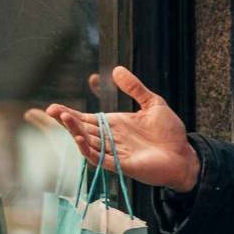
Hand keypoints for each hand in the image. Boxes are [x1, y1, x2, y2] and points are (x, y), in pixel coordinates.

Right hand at [46, 66, 199, 192]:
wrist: (185, 155)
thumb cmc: (170, 133)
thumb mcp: (153, 103)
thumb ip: (135, 88)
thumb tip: (116, 69)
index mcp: (114, 125)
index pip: (86, 119)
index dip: (69, 113)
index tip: (53, 107)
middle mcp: (110, 138)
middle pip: (82, 129)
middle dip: (65, 121)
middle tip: (49, 110)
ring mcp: (115, 152)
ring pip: (88, 142)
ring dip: (74, 131)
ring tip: (62, 117)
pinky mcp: (122, 165)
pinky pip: (100, 158)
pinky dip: (89, 150)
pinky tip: (80, 138)